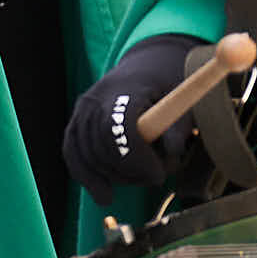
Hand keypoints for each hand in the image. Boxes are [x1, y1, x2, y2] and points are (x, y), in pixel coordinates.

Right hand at [63, 34, 200, 201]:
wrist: (148, 62)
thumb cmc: (170, 82)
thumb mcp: (184, 99)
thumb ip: (178, 127)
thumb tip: (170, 155)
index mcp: (124, 91)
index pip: (118, 131)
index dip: (136, 159)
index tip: (157, 176)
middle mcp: (95, 99)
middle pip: (100, 148)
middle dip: (127, 172)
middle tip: (153, 179)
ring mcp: (82, 110)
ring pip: (85, 154)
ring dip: (112, 177)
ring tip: (138, 178)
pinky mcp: (76, 120)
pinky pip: (72, 153)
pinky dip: (86, 176)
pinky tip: (102, 195)